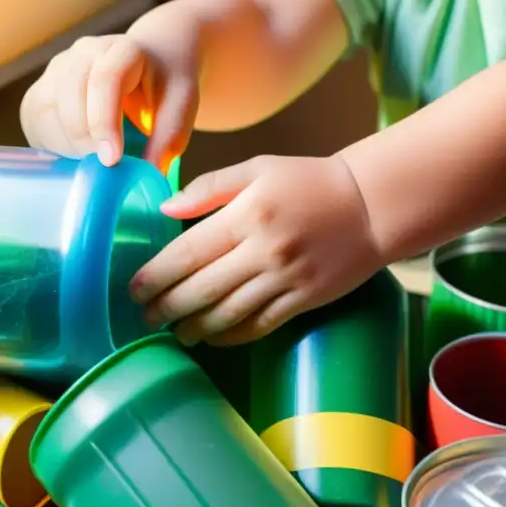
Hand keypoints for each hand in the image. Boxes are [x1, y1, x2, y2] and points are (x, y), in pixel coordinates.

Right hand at [19, 33, 198, 171]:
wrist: (153, 58)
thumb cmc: (166, 83)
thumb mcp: (182, 105)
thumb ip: (168, 138)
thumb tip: (149, 174)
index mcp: (123, 50)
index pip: (105, 81)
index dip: (104, 122)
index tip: (112, 160)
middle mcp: (85, 51)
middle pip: (70, 96)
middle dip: (85, 140)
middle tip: (106, 166)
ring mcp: (59, 67)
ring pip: (44, 109)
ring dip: (66, 144)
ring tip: (94, 158)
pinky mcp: (43, 87)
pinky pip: (33, 118)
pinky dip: (49, 142)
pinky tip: (74, 152)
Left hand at [129, 154, 384, 345]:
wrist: (371, 206)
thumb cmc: (309, 181)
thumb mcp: (259, 168)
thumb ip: (209, 187)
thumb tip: (165, 209)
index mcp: (248, 214)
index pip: (189, 252)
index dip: (157, 275)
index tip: (134, 290)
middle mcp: (264, 250)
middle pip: (202, 289)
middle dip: (167, 308)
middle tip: (145, 317)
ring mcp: (286, 279)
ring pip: (228, 314)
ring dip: (195, 327)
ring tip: (175, 332)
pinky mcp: (305, 299)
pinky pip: (260, 325)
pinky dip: (232, 336)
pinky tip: (213, 337)